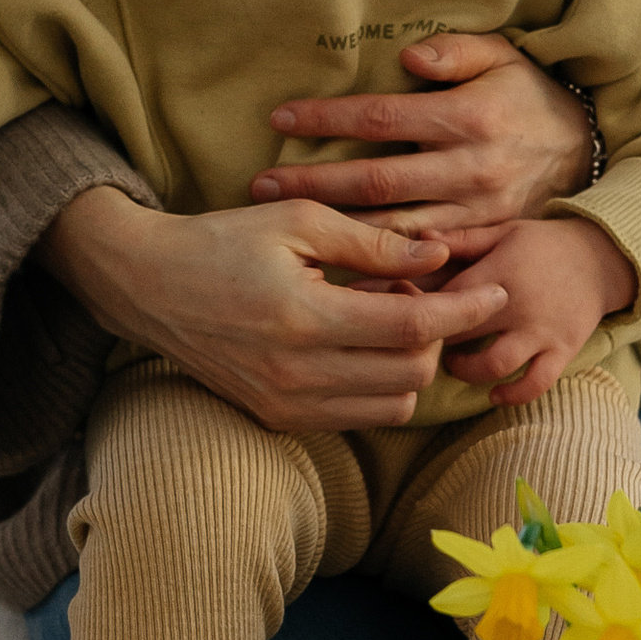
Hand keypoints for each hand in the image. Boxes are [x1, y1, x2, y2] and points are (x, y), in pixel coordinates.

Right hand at [37, 190, 513, 431]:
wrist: (147, 286)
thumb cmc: (222, 239)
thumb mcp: (299, 220)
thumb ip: (373, 243)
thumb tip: (440, 254)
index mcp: (303, 318)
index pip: (413, 329)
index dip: (464, 309)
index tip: (493, 290)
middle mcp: (296, 374)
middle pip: (412, 375)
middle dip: (436, 334)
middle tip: (419, 292)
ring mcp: (285, 405)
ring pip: (391, 407)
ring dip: (409, 366)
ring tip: (387, 318)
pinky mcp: (276, 419)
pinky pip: (356, 417)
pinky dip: (376, 387)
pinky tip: (360, 344)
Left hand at [247, 35, 594, 250]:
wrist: (590, 153)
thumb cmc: (529, 97)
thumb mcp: (503, 58)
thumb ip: (455, 52)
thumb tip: (407, 57)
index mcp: (466, 118)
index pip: (381, 118)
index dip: (328, 119)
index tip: (280, 118)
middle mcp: (468, 169)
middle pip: (376, 181)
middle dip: (314, 183)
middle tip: (261, 187)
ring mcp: (475, 213)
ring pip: (393, 229)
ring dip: (336, 230)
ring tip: (285, 228)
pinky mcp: (482, 243)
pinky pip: (425, 264)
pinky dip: (382, 271)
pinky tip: (339, 273)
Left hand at [439, 215, 634, 406]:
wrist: (602, 258)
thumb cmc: (544, 244)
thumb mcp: (505, 232)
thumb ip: (464, 238)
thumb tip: (423, 235)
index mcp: (501, 271)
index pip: (449, 297)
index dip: (425, 307)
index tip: (414, 312)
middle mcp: (520, 304)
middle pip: (464, 331)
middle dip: (438, 341)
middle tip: (427, 341)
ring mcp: (543, 331)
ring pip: (497, 364)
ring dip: (468, 371)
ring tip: (456, 364)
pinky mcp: (563, 351)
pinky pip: (537, 383)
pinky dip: (514, 395)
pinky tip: (494, 393)